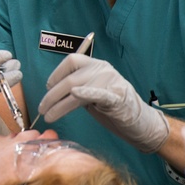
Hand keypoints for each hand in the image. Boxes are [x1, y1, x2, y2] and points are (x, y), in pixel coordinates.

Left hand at [38, 54, 168, 152]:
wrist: (143, 124)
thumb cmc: (115, 109)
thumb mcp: (93, 92)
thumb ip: (78, 87)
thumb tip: (53, 91)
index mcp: (97, 65)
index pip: (72, 61)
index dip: (56, 73)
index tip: (48, 88)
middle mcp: (103, 70)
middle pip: (70, 78)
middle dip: (52, 95)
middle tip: (42, 109)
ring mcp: (111, 82)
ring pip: (77, 89)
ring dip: (59, 104)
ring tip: (48, 115)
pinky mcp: (118, 98)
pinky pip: (99, 93)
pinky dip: (86, 93)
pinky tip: (75, 94)